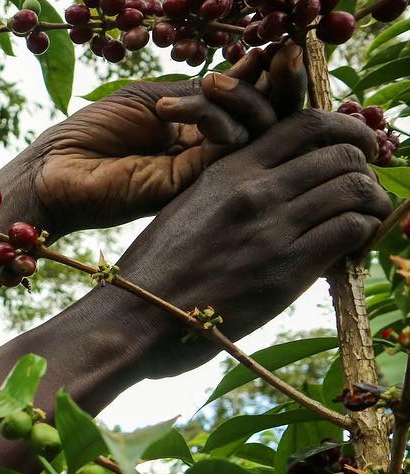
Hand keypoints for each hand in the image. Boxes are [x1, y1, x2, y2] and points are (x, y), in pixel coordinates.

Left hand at [12, 44, 306, 236]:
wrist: (54, 169)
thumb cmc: (93, 131)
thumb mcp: (153, 97)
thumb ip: (203, 89)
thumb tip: (254, 63)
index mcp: (201, 129)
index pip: (255, 101)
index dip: (271, 73)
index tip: (277, 44)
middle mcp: (209, 152)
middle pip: (272, 119)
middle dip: (283, 83)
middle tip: (282, 52)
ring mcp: (203, 171)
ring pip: (256, 133)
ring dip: (244, 97)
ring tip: (214, 80)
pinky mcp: (189, 187)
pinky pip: (225, 150)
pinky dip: (213, 120)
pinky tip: (179, 108)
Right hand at [107, 107, 391, 379]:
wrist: (133, 319)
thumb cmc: (153, 273)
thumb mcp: (185, 210)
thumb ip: (229, 191)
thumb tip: (272, 187)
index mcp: (227, 171)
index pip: (306, 124)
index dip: (346, 129)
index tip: (357, 146)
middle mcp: (254, 191)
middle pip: (339, 154)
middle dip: (365, 167)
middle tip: (367, 187)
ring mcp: (273, 228)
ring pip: (353, 188)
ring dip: (371, 201)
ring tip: (368, 216)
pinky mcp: (287, 269)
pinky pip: (350, 229)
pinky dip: (364, 232)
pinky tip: (355, 244)